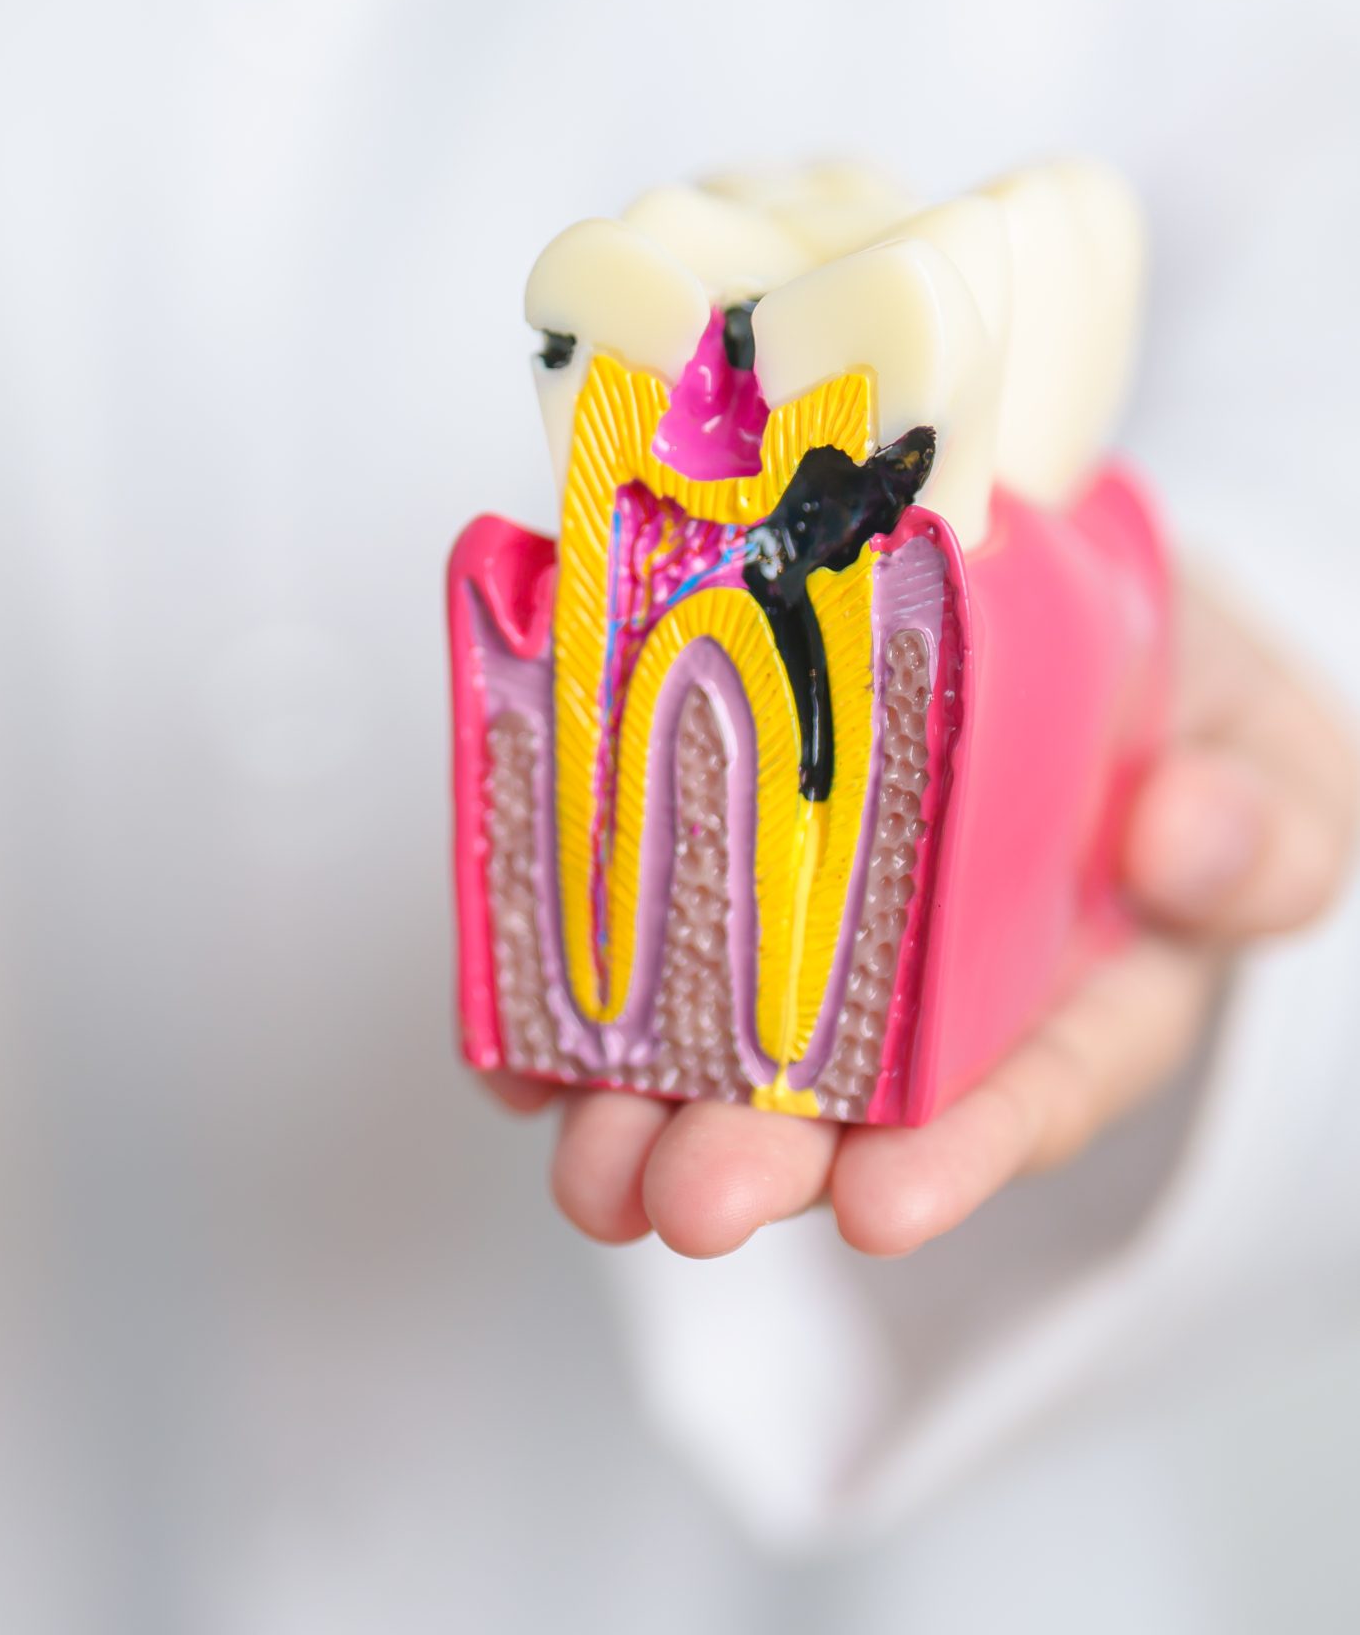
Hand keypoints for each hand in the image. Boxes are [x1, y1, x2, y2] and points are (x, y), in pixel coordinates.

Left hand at [486, 572, 1358, 1257]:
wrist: (1073, 582)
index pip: (1031, 1076)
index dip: (962, 1146)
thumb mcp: (1274, 748)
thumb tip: (1178, 839)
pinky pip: (635, 932)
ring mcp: (817, 923)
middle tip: (679, 1197)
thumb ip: (1265, 824)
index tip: (882, 1203)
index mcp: (1086, 976)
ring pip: (725, 1037)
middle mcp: (937, 981)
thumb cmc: (1182, 691)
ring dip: (644, 1108)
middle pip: (849, 1089)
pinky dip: (562, 998)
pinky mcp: (716, 851)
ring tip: (586, 1163)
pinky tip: (511, 1049)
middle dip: (761, 1153)